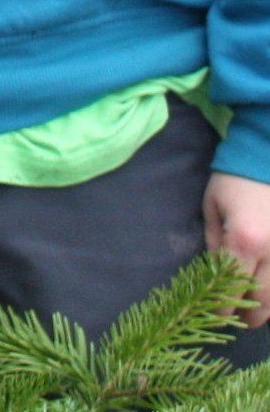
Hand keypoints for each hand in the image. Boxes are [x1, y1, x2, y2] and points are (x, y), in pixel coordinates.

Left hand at [207, 170, 269, 326]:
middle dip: (249, 314)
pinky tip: (268, 295)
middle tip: (237, 319)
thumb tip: (215, 275)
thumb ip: (214, 243)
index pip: (232, 286)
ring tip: (253, 313)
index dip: (224, 307)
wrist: (266, 159)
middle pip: (263, 299)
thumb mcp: (213, 209)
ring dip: (268, 309)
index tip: (217, 317)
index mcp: (245, 241)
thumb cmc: (234, 181)